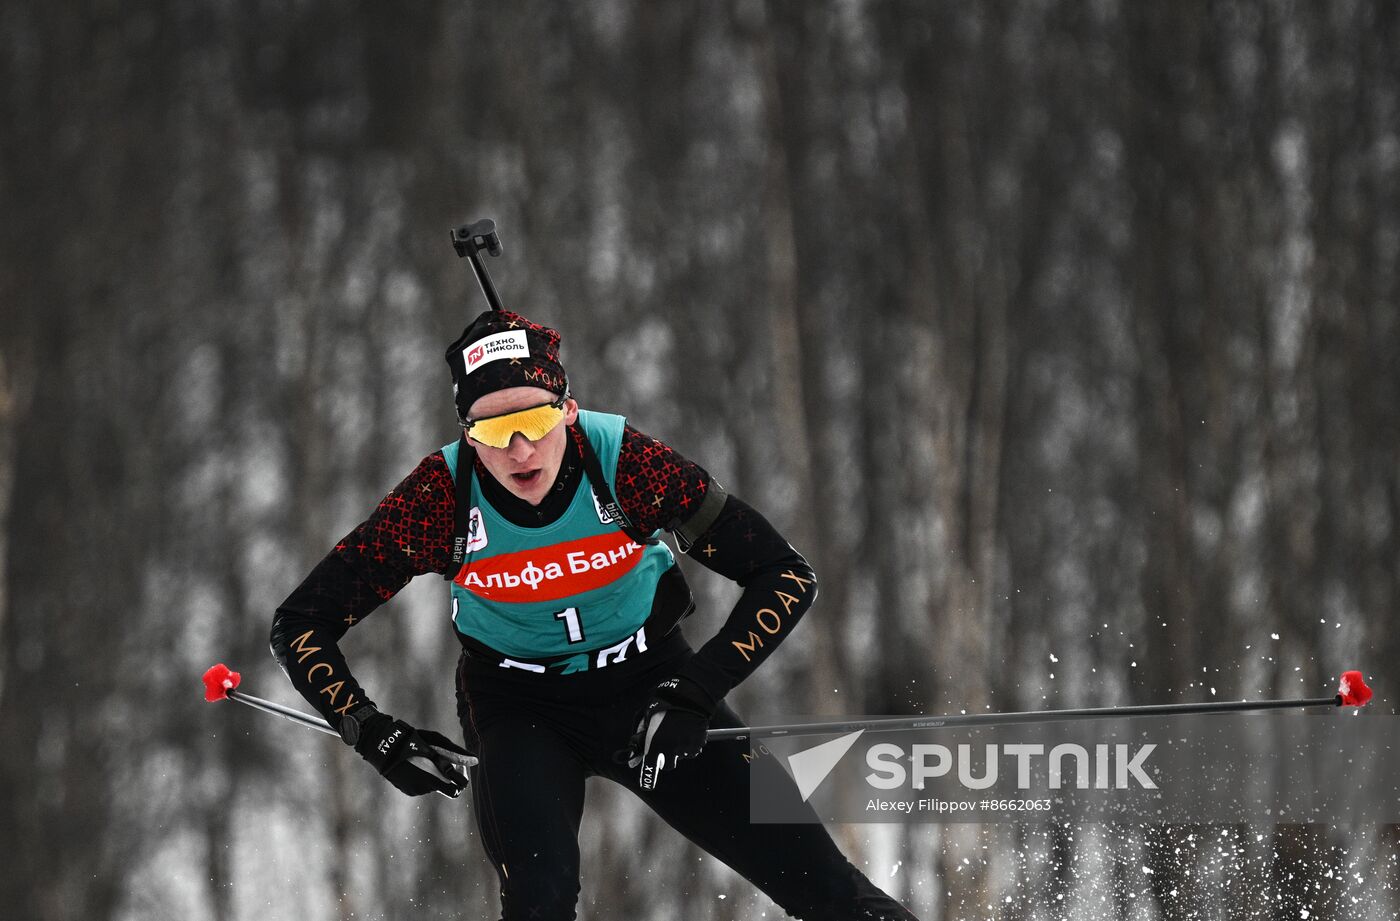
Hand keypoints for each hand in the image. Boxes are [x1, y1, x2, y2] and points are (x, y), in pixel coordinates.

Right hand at [342, 704, 470, 797]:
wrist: (383, 747)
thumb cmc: (413, 740)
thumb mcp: (436, 742)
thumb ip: (456, 754)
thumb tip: (475, 760)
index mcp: (435, 775)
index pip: (459, 787)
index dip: (462, 778)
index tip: (459, 767)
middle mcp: (427, 787)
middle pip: (448, 788)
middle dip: (450, 778)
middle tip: (445, 763)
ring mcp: (417, 790)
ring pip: (435, 786)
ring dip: (435, 775)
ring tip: (424, 758)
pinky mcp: (409, 791)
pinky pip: (423, 786)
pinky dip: (424, 778)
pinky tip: (415, 764)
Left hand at [626, 677, 715, 790]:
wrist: (689, 694)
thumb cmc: (663, 703)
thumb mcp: (645, 717)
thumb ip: (639, 738)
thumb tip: (633, 759)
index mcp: (655, 742)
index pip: (650, 767)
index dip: (647, 778)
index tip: (646, 785)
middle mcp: (671, 749)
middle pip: (667, 765)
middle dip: (665, 758)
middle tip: (665, 742)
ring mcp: (686, 747)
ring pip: (680, 757)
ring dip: (678, 750)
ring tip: (677, 731)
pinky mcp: (698, 743)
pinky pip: (692, 751)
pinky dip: (689, 745)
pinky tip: (686, 731)